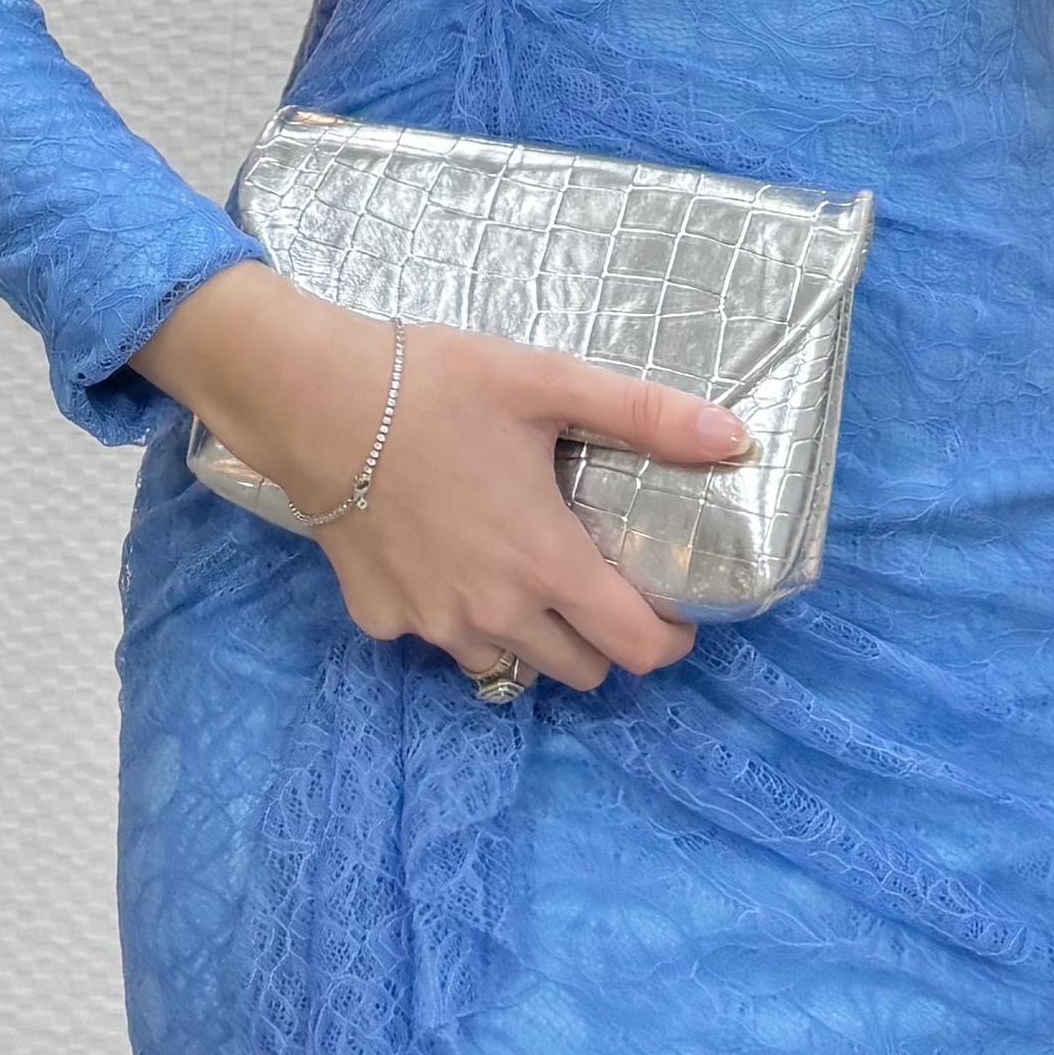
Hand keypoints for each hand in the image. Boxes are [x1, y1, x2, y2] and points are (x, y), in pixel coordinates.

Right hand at [134, 258, 747, 689]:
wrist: (316, 399)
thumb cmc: (438, 385)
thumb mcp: (550, 382)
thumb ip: (647, 416)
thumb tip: (737, 439)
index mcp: (546, 563)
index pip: (635, 649)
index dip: (669, 642)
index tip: (674, 617)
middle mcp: (493, 614)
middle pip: (578, 672)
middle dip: (603, 643)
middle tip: (599, 589)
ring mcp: (430, 625)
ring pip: (506, 666)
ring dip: (531, 640)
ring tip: (526, 580)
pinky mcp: (378, 618)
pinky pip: (435, 640)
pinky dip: (453, 618)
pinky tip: (447, 561)